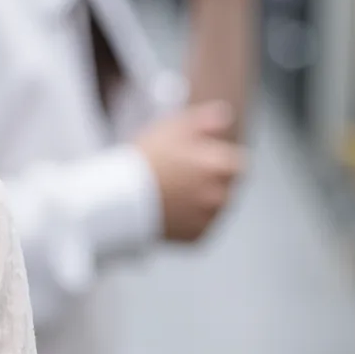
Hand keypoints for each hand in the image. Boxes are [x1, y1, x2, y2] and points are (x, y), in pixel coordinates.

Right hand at [134, 100, 244, 241]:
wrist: (118, 200)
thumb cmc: (146, 159)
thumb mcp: (175, 126)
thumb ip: (208, 119)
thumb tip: (226, 115)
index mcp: (224, 166)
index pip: (236, 162)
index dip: (215, 157)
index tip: (194, 158)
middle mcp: (223, 195)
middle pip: (226, 185)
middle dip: (210, 181)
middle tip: (180, 177)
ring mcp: (210, 218)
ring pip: (214, 206)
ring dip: (201, 201)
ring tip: (172, 193)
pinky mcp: (197, 237)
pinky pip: (199, 226)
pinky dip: (189, 220)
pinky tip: (169, 209)